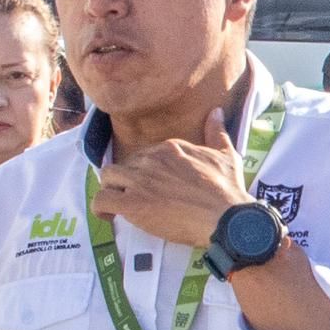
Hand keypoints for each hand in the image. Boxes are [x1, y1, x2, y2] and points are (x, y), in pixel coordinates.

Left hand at [91, 138, 252, 250]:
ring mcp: (140, 181)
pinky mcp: (133, 203)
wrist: (226, 217)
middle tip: (135, 197)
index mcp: (171, 147)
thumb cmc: (228, 190)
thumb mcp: (227, 155)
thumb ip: (217, 132)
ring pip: (107, 176)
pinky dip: (100, 208)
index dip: (145, 170)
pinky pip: (102, 200)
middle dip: (127, 180)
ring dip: (110, 189)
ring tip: (118, 204)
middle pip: (125, 164)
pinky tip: (108, 215)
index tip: (150, 184)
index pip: (145, 154)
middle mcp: (151, 159)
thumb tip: (217, 111)